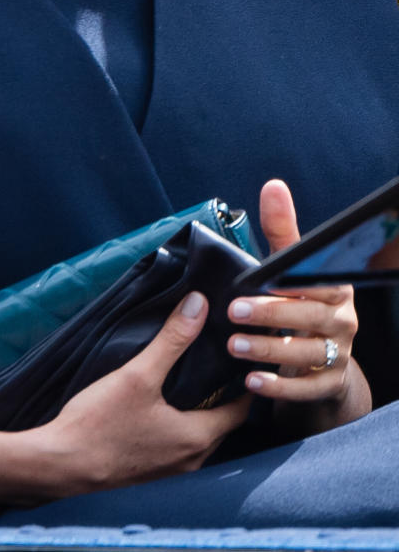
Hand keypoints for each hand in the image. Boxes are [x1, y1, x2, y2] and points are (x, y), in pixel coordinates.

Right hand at [28, 291, 249, 494]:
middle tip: (219, 364)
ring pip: (200, 437)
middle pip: (222, 424)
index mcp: (197, 438)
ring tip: (192, 381)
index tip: (243, 359)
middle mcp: (192, 461)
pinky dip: (181, 426)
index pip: (241, 410)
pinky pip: (179, 447)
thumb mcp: (137, 375)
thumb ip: (172, 341)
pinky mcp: (151, 475)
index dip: (245, 384)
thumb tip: (199, 305)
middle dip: (223, 396)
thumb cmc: (100, 423)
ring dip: (201, 413)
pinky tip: (161, 408)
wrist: (61, 466)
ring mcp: (171, 472)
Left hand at [225, 179, 370, 430]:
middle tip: (233, 311)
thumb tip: (273, 187)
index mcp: (335, 289)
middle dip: (272, 315)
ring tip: (234, 345)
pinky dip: (279, 386)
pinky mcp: (329, 384)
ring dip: (269, 350)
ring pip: (307, 354)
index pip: (318, 284)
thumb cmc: (300, 303)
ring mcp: (339, 355)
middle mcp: (342, 321)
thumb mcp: (292, 269)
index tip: (260, 281)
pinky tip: (252, 381)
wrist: (322, 361)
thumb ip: (282, 232)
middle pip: (311, 318)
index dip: (290, 284)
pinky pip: (307, 389)